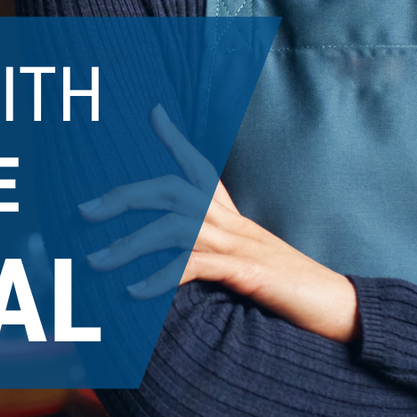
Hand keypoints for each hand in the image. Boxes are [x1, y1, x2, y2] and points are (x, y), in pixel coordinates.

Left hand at [78, 105, 360, 342]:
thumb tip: (183, 251)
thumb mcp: (245, 258)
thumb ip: (212, 248)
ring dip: (129, 244)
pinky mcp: (245, 271)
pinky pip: (195, 266)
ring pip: (174, 228)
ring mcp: (238, 243)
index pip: (199, 166)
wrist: (333, 305)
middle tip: (83, 210)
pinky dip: (161, 278)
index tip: (154, 111)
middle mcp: (230, 221)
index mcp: (229, 214)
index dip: (175, 139)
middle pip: (171, 189)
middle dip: (123, 196)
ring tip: (94, 263)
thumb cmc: (284, 287)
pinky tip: (134, 294)